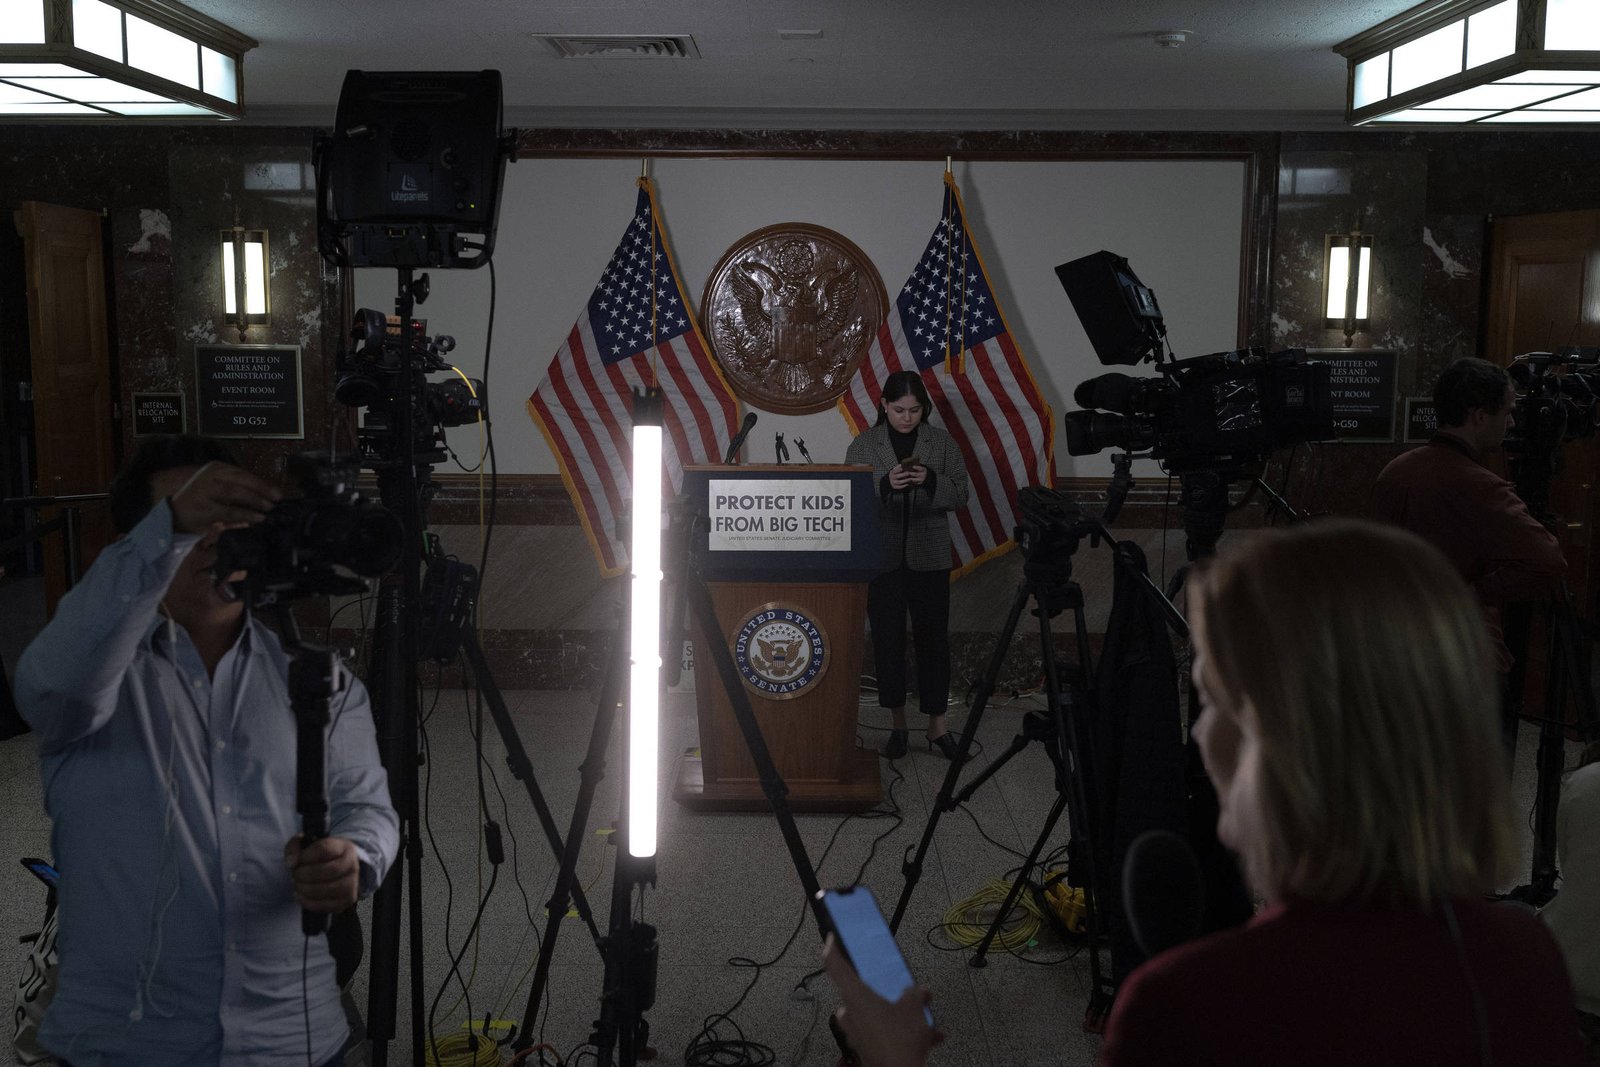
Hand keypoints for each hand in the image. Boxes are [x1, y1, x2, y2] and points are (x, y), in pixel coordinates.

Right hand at [169, 462, 280, 534]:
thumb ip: (239, 489)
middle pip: (241, 480)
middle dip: (262, 489)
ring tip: (269, 508)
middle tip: (277, 500)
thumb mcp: (219, 488)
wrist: (173, 513)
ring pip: (235, 492)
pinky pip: (228, 510)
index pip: (244, 473)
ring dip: (255, 500)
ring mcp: (205, 490)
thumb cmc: (201, 501)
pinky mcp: (203, 506)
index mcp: (217, 468)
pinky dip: (245, 514)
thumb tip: (266, 497)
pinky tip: (257, 518)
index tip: (278, 493)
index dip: (262, 483)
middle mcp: (210, 475)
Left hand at [284, 834, 361, 912]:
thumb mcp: (305, 845)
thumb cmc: (317, 857)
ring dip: (307, 889)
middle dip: (306, 874)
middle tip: (295, 874)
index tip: (295, 861)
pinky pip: (327, 905)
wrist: (332, 870)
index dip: (306, 856)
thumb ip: (294, 847)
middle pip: (330, 870)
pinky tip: (299, 895)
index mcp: (344, 847)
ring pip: (330, 889)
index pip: (325, 849)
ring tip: (297, 884)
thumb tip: (291, 862)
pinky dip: (308, 902)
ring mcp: (352, 884)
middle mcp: (352, 864)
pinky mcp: (346, 901)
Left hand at [822, 935, 941, 1066]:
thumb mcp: (914, 1007)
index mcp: (856, 996)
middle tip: (898, 985)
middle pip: (860, 991)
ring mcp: (856, 1031)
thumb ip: (915, 993)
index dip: (832, 948)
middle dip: (883, 988)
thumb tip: (918, 992)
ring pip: (874, 1012)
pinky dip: (900, 1030)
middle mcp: (850, 1013)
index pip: (835, 966)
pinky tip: (926, 1034)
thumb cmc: (899, 1042)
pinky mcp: (864, 1046)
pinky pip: (882, 1031)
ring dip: (895, 1011)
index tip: (831, 938)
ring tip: (921, 1015)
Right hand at [888, 463, 924, 490]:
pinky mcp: (895, 487)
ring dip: (905, 480)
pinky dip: (904, 485)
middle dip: (903, 475)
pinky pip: (900, 487)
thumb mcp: (896, 469)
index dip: (899, 470)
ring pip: (899, 482)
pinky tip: (908, 484)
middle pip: (897, 476)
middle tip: (908, 473)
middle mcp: (892, 477)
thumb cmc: (895, 474)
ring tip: (910, 479)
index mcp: (892, 472)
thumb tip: (904, 464)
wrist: (890, 480)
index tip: (903, 468)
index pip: (895, 471)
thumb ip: (899, 467)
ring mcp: (893, 482)